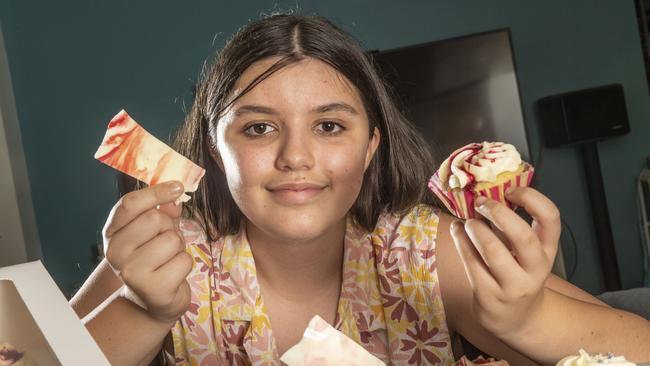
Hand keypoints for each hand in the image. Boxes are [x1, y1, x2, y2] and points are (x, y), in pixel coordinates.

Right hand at [102, 181, 191, 323]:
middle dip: (170, 227)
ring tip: (168, 259)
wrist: (149, 301)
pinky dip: (185, 265)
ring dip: (179, 247)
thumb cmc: (154, 259)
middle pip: (155, 218)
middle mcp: (116, 252)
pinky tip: (172, 274)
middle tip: (165, 242)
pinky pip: (184, 260)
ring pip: (172, 239)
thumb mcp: (154, 231)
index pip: (129, 204)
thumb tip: (173, 198)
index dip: (156, 192)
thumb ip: (163, 211)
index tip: (177, 186)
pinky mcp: (154, 289)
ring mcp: (132, 272)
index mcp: (113, 234)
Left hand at [449, 187, 560, 338]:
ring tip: (468, 221)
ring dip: (475, 228)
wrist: (515, 318)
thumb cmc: (517, 273)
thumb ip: (511, 225)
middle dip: (498, 213)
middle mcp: (535, 269)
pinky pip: (471, 262)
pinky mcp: (489, 295)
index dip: (531, 198)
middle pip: (522, 236)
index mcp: (548, 250)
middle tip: (482, 202)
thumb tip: (485, 192)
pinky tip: (457, 231)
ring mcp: (512, 285)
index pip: (551, 218)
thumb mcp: (525, 251)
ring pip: (493, 250)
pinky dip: (460, 241)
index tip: (510, 191)